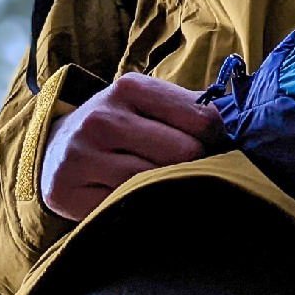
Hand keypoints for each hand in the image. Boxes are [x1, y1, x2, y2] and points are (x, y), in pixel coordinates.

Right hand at [40, 73, 224, 221]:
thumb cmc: (121, 125)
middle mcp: (102, 119)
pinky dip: (138, 206)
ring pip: (156, 182)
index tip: (214, 145)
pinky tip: (134, 198)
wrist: (56, 147)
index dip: (217, 137)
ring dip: (168, 187)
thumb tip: (238, 123)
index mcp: (130, 88)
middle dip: (194, 164)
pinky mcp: (66, 192)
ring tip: (162, 183)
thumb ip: (191, 109)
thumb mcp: (149, 103)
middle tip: (189, 169)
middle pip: (184, 152)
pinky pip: (125, 206)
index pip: (202, 118)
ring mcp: (81, 156)